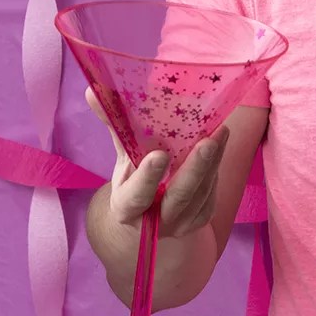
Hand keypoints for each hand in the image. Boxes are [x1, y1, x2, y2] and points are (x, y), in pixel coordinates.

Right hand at [87, 86, 229, 239]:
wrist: (143, 221)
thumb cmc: (130, 183)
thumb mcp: (120, 159)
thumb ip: (113, 127)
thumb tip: (94, 91)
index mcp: (126, 208)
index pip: (137, 196)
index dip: (148, 178)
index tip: (160, 155)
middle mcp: (155, 222)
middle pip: (178, 198)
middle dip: (195, 170)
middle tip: (208, 141)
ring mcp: (181, 224)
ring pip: (200, 194)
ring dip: (213, 163)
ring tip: (221, 133)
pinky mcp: (200, 219)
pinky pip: (211, 194)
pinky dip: (216, 169)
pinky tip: (220, 145)